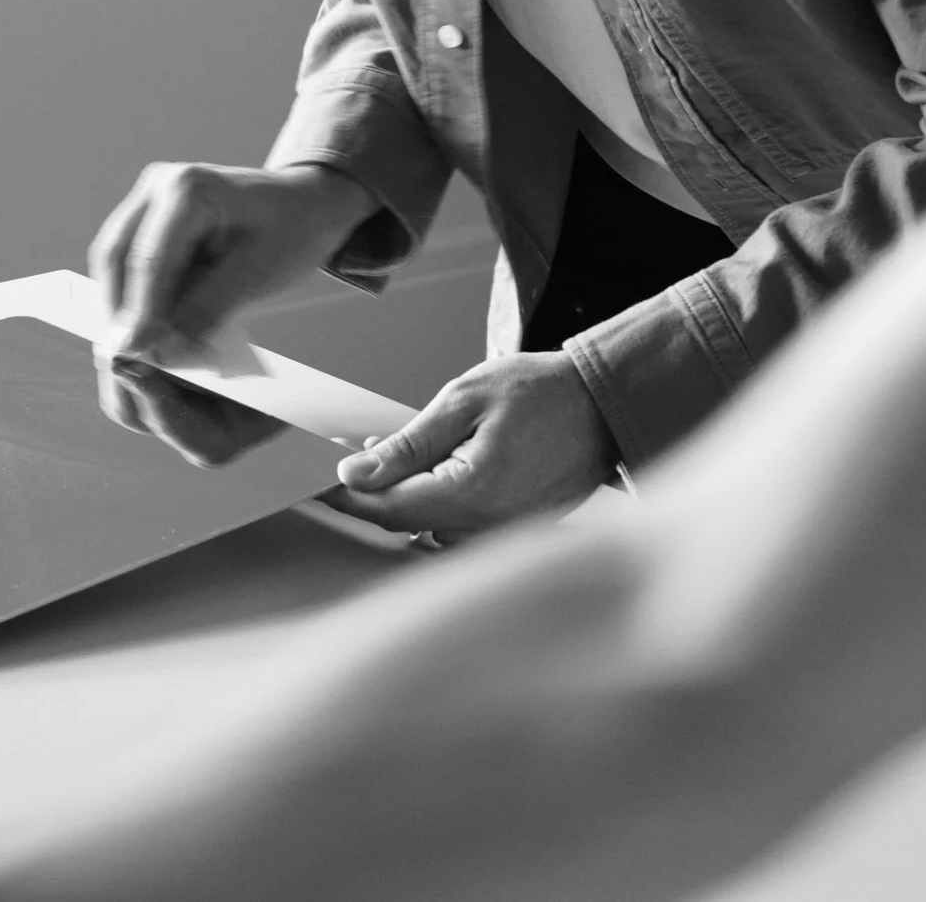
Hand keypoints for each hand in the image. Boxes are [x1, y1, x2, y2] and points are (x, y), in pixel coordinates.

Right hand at [89, 161, 377, 464]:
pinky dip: (132, 295)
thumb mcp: (257, 275)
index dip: (139, 311)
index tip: (132, 356)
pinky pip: (128, 260)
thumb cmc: (290, 233)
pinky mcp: (149, 215)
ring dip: (120, 306)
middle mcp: (160, 183)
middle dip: (119, 311)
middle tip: (123, 361)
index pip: (150, 259)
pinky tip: (142, 329)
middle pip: (118, 256)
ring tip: (130, 352)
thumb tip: (162, 350)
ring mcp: (150, 196)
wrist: (305, 206)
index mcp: (189, 188)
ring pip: (115, 259)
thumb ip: (207, 310)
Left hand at [321, 352, 619, 540]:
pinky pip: (463, 527)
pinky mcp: (516, 530)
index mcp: (472, 494)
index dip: (350, 495)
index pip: (389, 509)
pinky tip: (443, 468)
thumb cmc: (543, 392)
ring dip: (410, 498)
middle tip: (359, 456)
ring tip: (409, 454)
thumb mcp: (465, 399)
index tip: (320, 480)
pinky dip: (442, 502)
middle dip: (377, 493)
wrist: (605, 404)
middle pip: (407, 524)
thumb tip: (358, 472)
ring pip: (432, 530)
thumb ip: (409, 443)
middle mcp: (488, 527)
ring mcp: (505, 533)